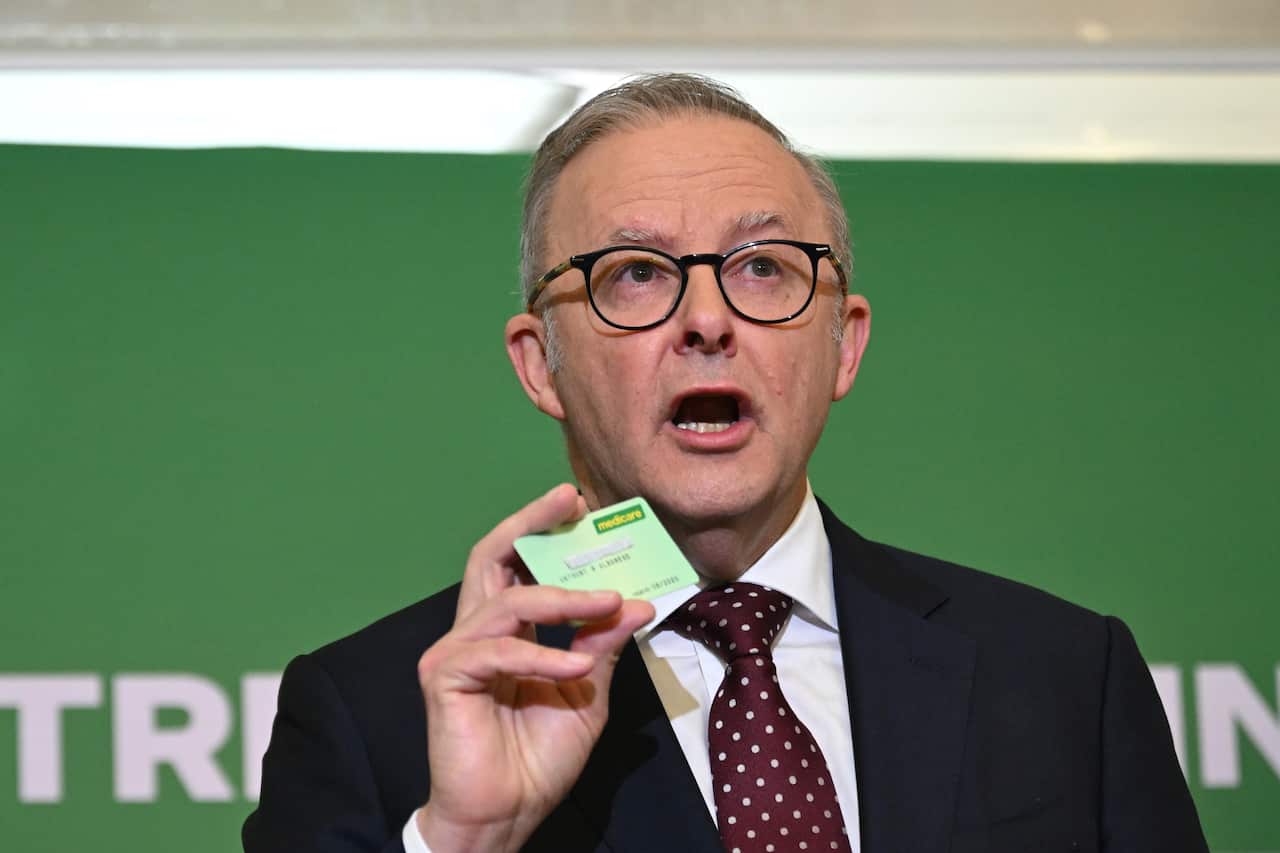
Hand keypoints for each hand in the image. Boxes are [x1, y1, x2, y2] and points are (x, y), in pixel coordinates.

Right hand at [414, 484, 654, 852]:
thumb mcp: (586, 694)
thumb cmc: (537, 759)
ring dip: (565, 598)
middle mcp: (475, 632)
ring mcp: (455, 651)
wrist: (505, 815)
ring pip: (508, 601)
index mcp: (506, 633)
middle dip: (530, 522)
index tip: (582, 506)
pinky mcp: (444, 677)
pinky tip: (577, 668)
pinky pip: (500, 651)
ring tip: (609, 601)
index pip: (520, 567)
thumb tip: (635, 602)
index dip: (545, 533)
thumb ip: (601, 646)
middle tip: (570, 500)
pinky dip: (544, 655)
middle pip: (490, 556)